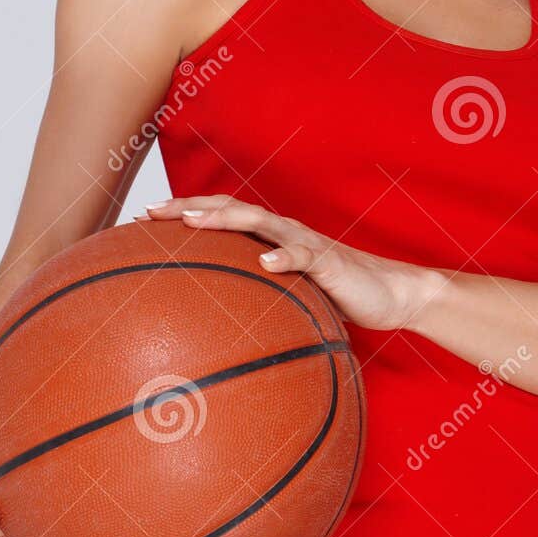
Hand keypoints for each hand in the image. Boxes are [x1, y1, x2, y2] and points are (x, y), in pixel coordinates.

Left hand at [139, 195, 422, 332]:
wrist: (391, 293)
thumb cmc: (338, 296)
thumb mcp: (291, 299)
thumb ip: (260, 301)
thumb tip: (218, 329)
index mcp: (271, 238)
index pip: (222, 214)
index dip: (185, 211)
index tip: (146, 218)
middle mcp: (284, 232)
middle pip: (230, 208)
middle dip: (189, 207)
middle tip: (152, 213)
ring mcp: (306, 242)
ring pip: (261, 220)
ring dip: (225, 219)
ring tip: (193, 222)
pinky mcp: (329, 262)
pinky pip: (304, 255)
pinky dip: (284, 256)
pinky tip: (265, 262)